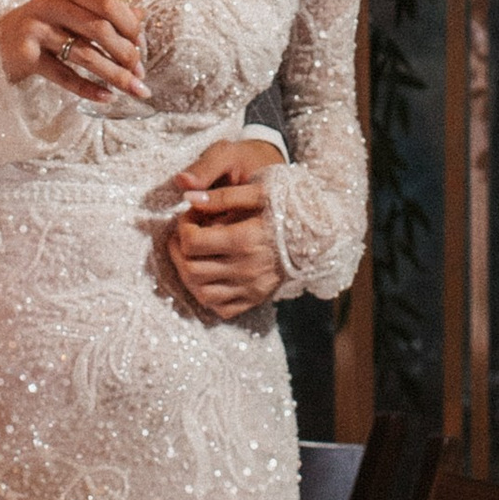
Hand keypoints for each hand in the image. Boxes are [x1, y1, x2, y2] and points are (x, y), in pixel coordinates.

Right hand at [0, 0, 148, 104]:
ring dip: (114, 74)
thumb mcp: (71, 13)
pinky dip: (88, 88)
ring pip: (85, 54)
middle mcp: (51, 4)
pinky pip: (64, 75)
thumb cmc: (42, 27)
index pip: (108, 2)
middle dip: (126, 53)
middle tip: (140, 73)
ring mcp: (37, 29)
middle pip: (100, 28)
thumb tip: (141, 15)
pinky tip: (106, 97)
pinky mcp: (27, 56)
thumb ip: (103, 12)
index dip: (130, 25)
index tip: (142, 46)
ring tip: (132, 89)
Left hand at [166, 144, 283, 320]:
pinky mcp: (256, 299)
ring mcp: (251, 288)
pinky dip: (206, 295)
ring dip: (187, 273)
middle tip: (186, 232)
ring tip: (191, 253)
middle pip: (191, 269)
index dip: (183, 226)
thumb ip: (222, 195)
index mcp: (245, 239)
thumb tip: (188, 197)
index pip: (192, 242)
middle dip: (178, 249)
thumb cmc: (288, 206)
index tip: (191, 214)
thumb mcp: (259, 191)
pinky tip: (207, 275)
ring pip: (200, 293)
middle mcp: (246, 268)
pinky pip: (220, 308)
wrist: (320, 233)